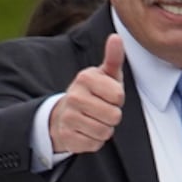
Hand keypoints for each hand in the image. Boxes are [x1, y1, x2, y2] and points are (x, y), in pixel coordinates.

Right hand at [47, 35, 125, 155]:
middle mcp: (74, 97)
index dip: (118, 99)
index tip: (107, 96)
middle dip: (113, 116)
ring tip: (95, 120)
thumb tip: (116, 37)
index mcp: (84, 78)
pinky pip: (94, 144)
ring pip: (105, 132)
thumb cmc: (92, 93)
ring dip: (105, 129)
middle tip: (102, 110)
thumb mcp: (104, 74)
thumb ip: (113, 57)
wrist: (63, 115)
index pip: (119, 96)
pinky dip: (94, 141)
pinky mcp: (67, 137)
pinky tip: (86, 131)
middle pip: (114, 116)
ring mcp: (68, 118)